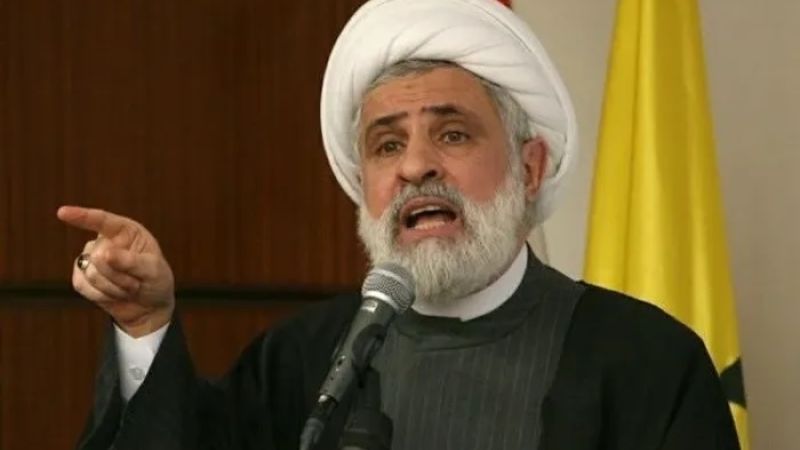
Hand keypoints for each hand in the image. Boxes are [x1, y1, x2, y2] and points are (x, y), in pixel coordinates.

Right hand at [57, 206, 174, 337]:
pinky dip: (102, 295)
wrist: (150, 306)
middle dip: (120, 275)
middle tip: (137, 281)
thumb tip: (104, 253)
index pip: (102, 221)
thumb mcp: (153, 270)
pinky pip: (83, 285)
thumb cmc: (156, 281)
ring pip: (91, 272)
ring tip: (129, 287)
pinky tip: (116, 294)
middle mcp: (105, 241)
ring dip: (115, 286)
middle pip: (99, 256)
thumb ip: (131, 261)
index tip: (62, 213)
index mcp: (126, 231)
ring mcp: (90, 258)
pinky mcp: (81, 277)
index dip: (82, 216)